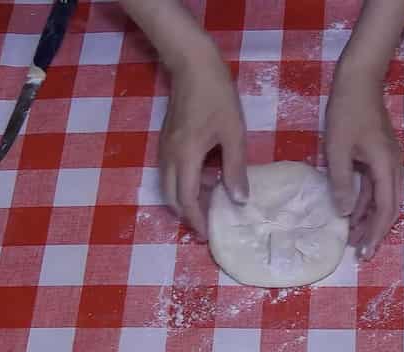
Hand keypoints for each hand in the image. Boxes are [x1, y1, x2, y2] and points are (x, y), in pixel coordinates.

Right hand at [159, 55, 248, 238]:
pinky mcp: (167, 140)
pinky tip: (203, 182)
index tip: (208, 234)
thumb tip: (239, 200)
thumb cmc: (217, 97)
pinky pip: (169, 172)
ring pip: (167, 185)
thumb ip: (235, 169)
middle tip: (206, 226)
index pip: (186, 199)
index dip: (196, 219)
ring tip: (207, 207)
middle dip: (186, 215)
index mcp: (185, 157)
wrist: (193, 66)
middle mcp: (168, 156)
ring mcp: (164, 148)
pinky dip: (182, 185)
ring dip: (184, 200)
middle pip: (170, 197)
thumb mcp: (234, 134)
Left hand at [325, 74, 402, 259]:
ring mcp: (387, 162)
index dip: (376, 233)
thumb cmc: (346, 112)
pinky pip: (376, 186)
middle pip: (390, 208)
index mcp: (386, 166)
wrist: (358, 81)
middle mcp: (393, 167)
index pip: (386, 209)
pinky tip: (351, 213)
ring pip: (382, 199)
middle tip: (361, 253)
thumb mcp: (337, 148)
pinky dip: (365, 202)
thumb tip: (344, 214)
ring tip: (353, 238)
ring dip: (369, 218)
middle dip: (375, 231)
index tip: (365, 252)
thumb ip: (341, 182)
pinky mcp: (379, 157)